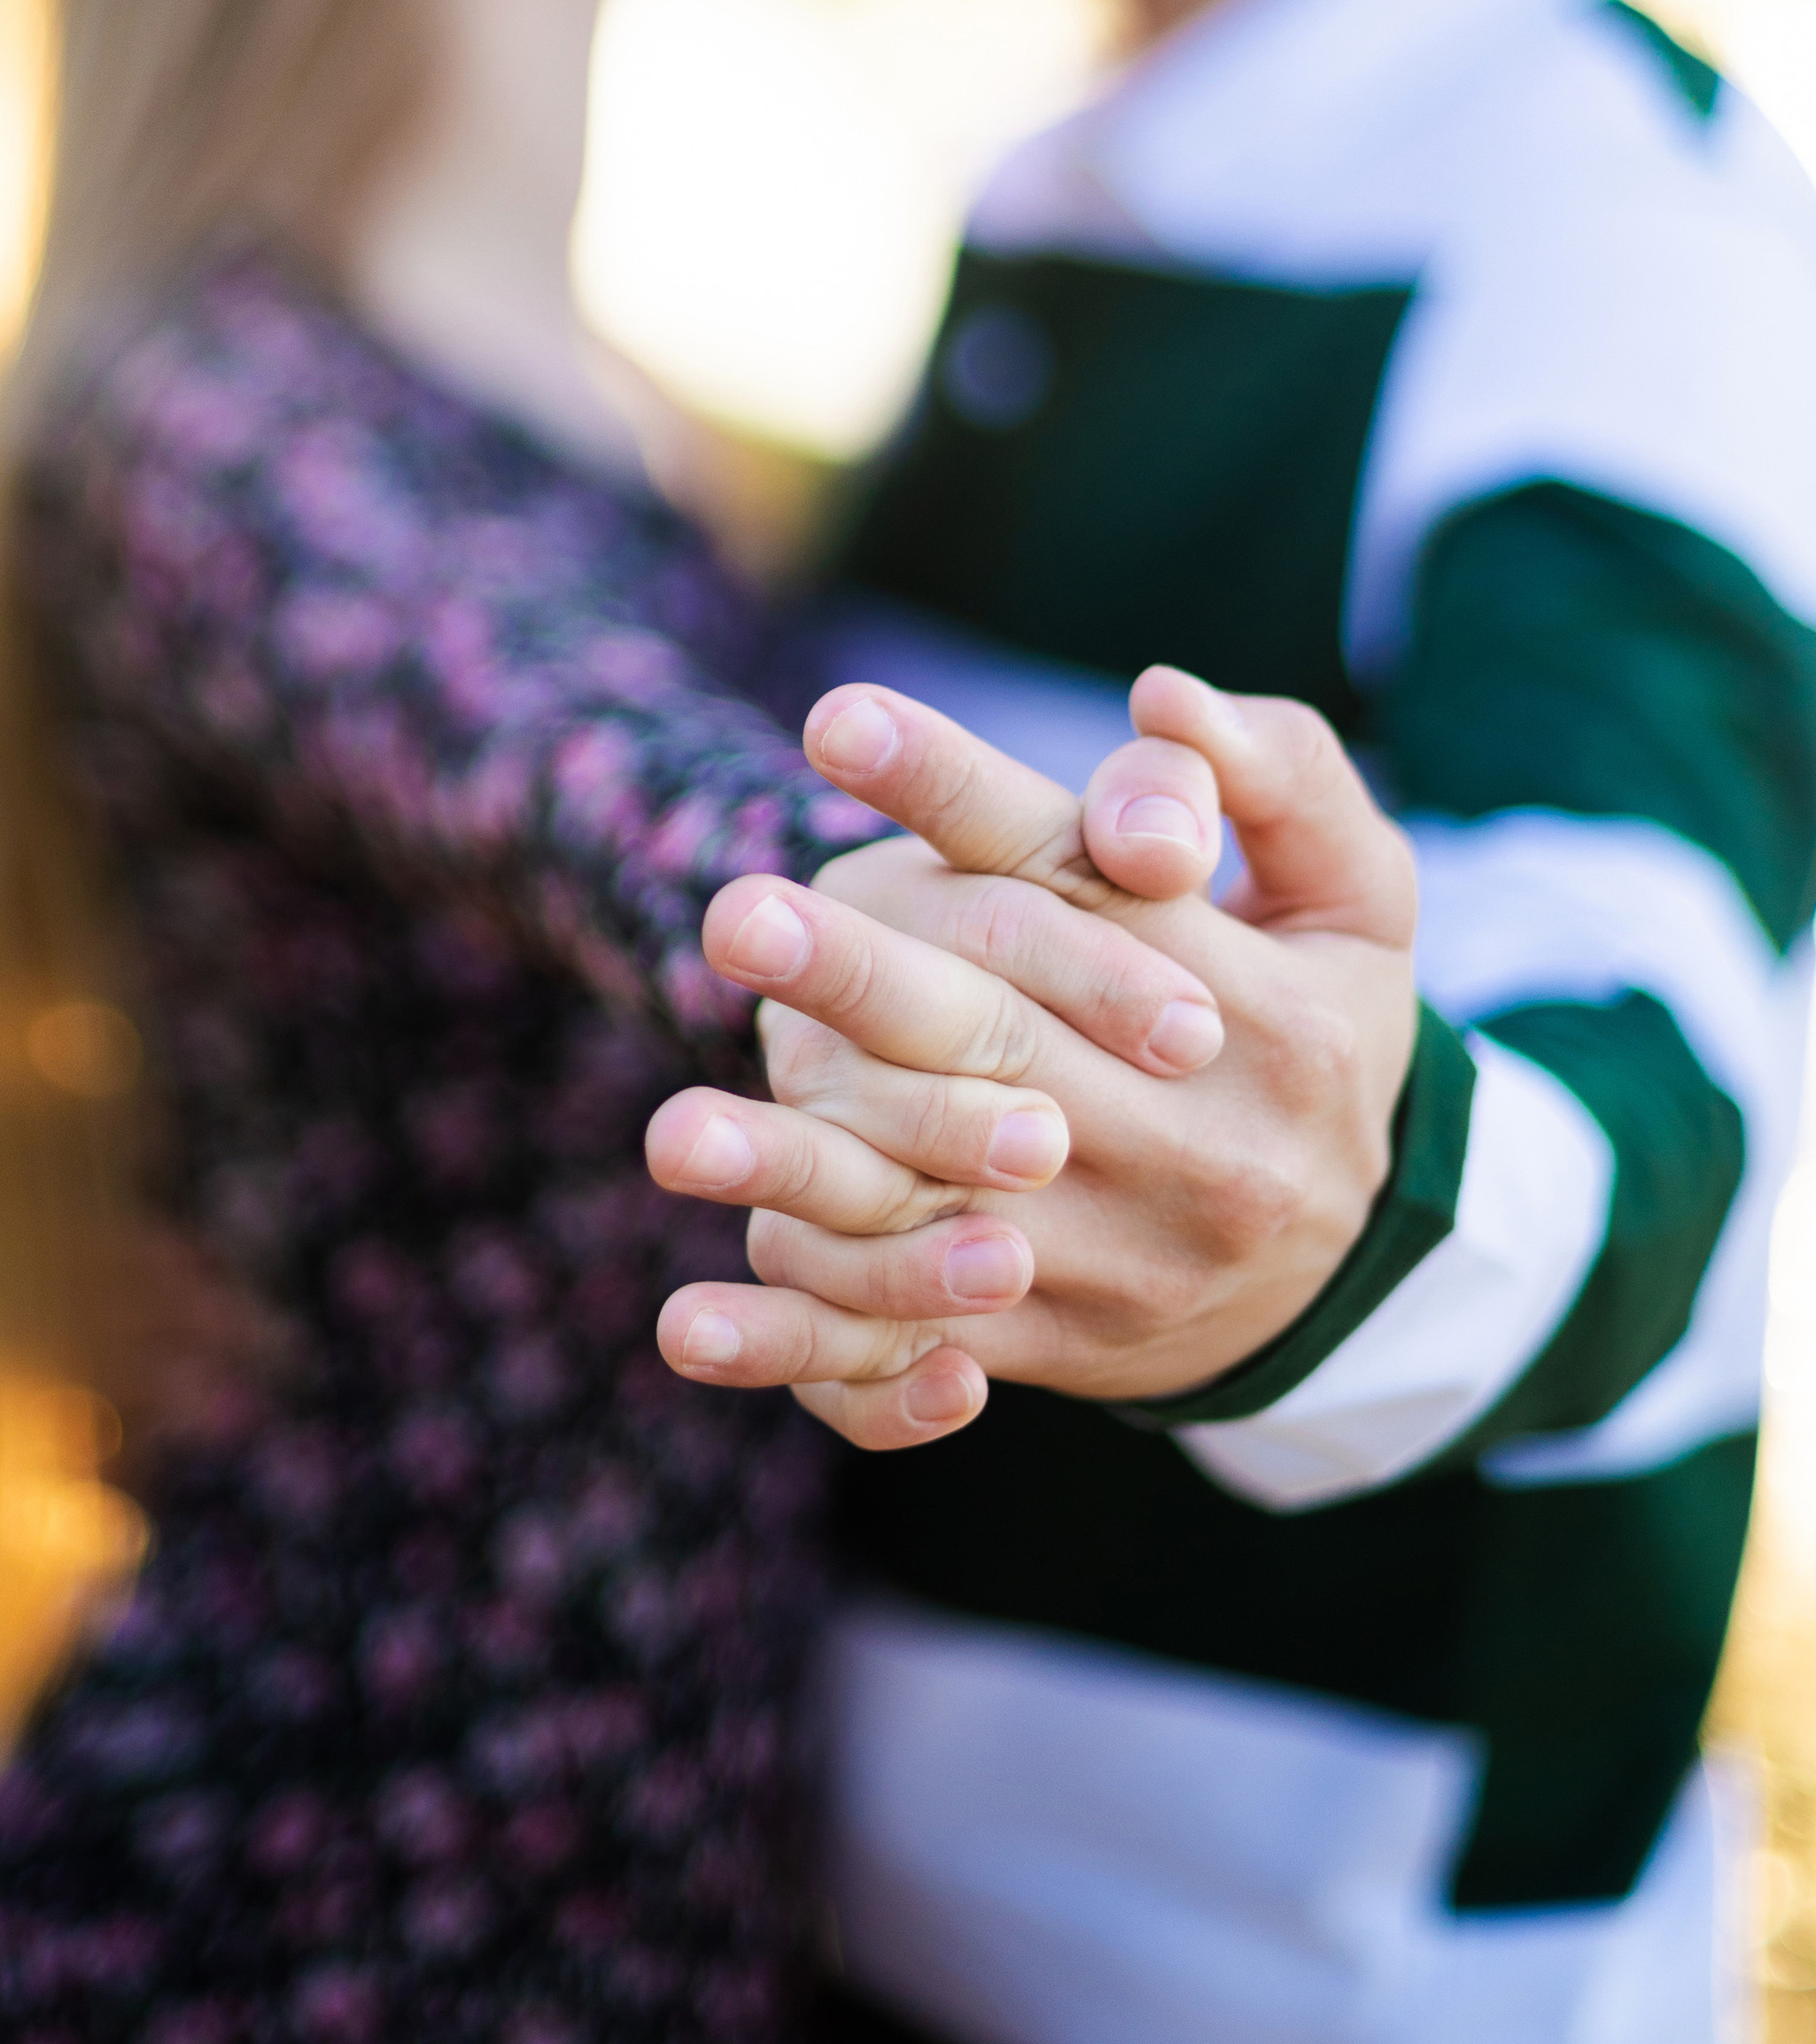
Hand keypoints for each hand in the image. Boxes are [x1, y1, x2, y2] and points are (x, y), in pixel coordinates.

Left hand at [647, 670, 1417, 1450]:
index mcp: (1257, 1003)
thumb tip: (1160, 696)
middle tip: (734, 912)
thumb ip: (1273, 775)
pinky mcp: (1049, 1337)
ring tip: (674, 1131)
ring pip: (934, 1202)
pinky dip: (798, 1343)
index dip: (956, 791)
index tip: (832, 718)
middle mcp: (1189, 1136)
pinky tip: (691, 1323)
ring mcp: (1116, 1252)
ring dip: (794, 1170)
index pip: (1087, 880)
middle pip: (996, 1037)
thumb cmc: (1326, 1035)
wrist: (1368, 1271)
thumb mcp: (1356, 896)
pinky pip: (908, 1347)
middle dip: (857, 977)